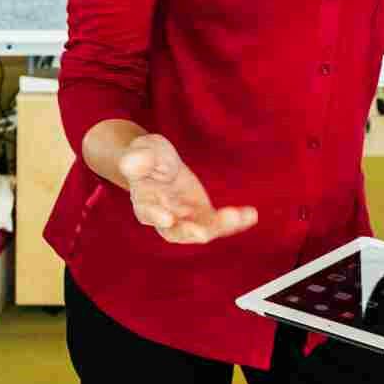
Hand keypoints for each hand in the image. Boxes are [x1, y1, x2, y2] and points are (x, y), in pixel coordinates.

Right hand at [117, 133, 257, 244]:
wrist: (158, 163)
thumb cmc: (147, 157)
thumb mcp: (142, 150)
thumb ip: (138, 157)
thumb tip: (132, 161)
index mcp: (144, 201)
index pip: (147, 213)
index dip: (156, 215)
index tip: (166, 217)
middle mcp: (164, 217)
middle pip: (176, 231)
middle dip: (190, 232)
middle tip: (203, 233)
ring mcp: (185, 219)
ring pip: (202, 230)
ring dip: (220, 227)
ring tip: (238, 217)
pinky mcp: (203, 216)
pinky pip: (219, 223)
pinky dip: (235, 222)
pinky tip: (251, 215)